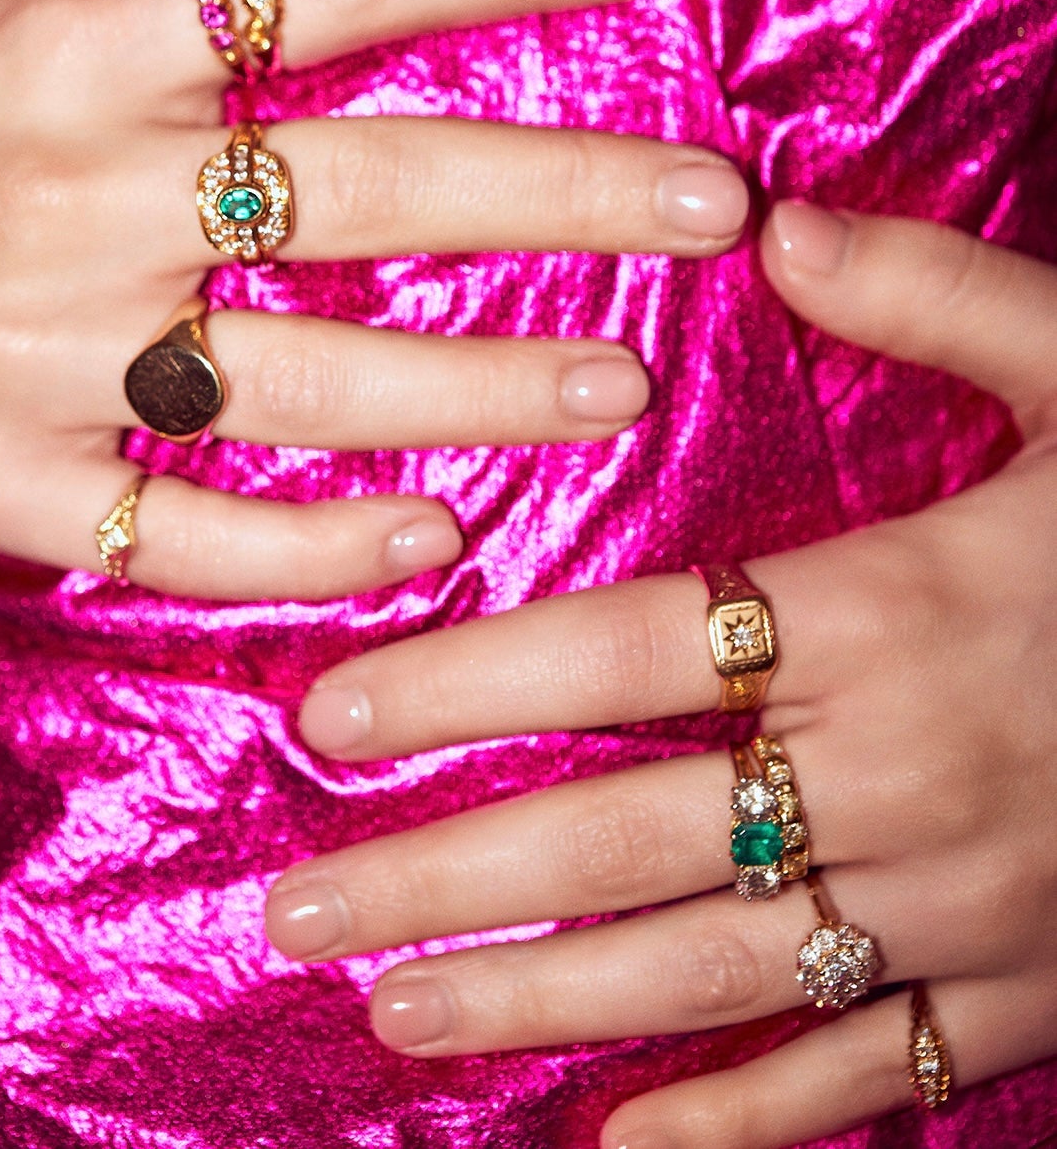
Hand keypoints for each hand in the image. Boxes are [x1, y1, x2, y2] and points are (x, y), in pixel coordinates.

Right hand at [0, 0, 749, 600]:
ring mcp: (40, 363)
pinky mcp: (0, 487)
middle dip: (559, 192)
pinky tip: (430, 539)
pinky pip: (184, 527)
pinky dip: (311, 543)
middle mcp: (74, 201)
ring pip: (304, 381)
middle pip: (365, 191)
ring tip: (622, 378)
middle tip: (714, 205)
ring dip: (477, 386)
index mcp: (63, 40)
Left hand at [267, 203, 1056, 1145]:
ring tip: (395, 1015)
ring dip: (542, 1001)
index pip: (628, 650)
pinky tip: (616, 1143)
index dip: (469, 683)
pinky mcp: (1032, 990)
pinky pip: (871, 1072)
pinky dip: (743, 1120)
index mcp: (902, 614)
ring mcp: (970, 906)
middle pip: (629, 837)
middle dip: (450, 880)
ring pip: (714, 972)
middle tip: (300, 908)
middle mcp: (911, 775)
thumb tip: (774, 226)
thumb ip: (938, 297)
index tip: (332, 716)